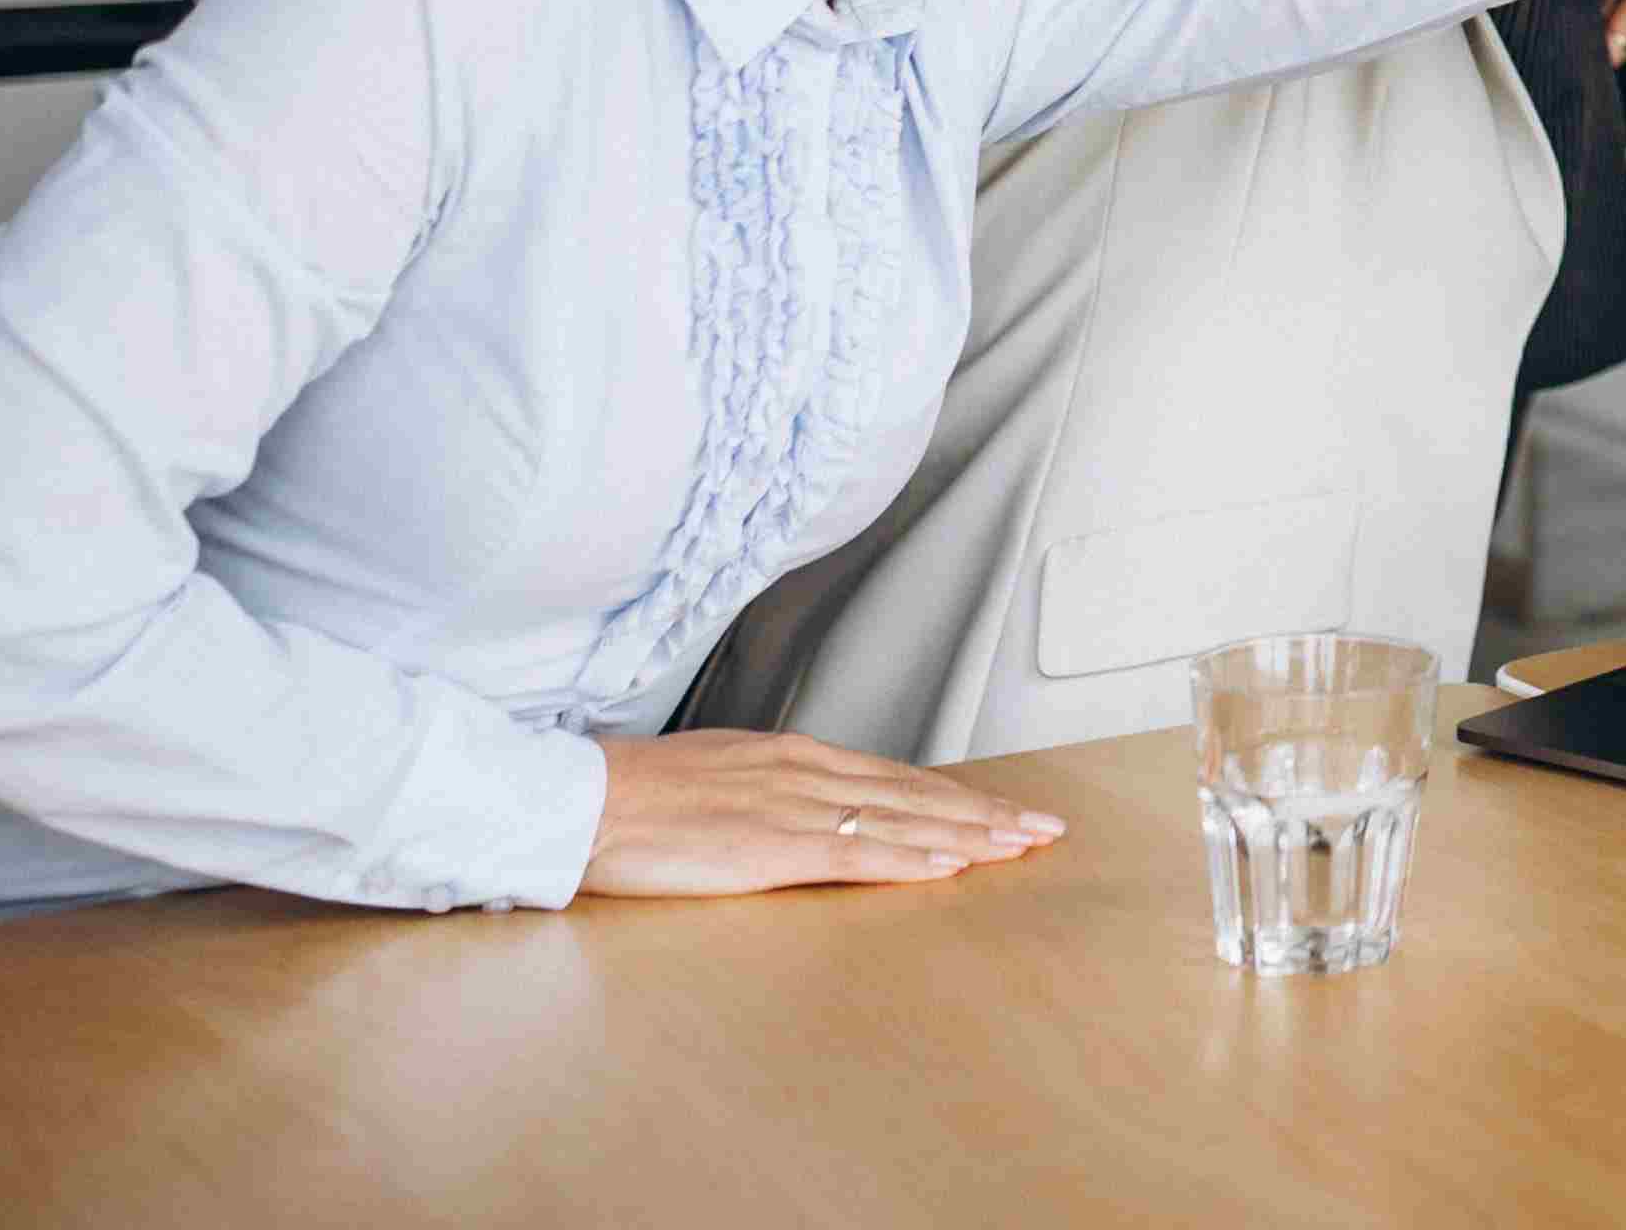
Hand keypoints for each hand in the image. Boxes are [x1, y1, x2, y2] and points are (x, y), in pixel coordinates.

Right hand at [582, 729, 1066, 898]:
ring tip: (1019, 848)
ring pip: (901, 822)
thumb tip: (814, 810)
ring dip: (967, 837)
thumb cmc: (638, 795)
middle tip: (1043, 829)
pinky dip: (908, 861)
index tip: (1004, 808)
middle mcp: (806, 774)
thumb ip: (774, 792)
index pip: (897, 778)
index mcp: (794, 757)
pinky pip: (853, 856)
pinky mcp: (768, 847)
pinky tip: (948, 868)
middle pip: (917, 796)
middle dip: (985, 814)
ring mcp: (791, 809)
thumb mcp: (723, 776)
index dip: (957, 796)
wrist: (582, 799)